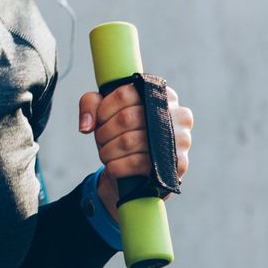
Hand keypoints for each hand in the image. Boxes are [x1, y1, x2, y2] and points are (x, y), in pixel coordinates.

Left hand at [78, 84, 192, 218]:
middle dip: (105, 132)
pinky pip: (137, 162)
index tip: (99, 120)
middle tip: (100, 140)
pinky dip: (117, 166)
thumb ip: (91, 104)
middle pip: (127, 117)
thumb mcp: (105, 113)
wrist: (140, 174)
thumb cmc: (124, 135)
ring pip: (129, 141)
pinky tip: (112, 168)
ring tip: (105, 154)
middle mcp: (179, 114)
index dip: (104, 108)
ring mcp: (181, 140)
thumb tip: (86, 125)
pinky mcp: (177, 165)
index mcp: (163, 95)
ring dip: (108, 150)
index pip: (125, 93)